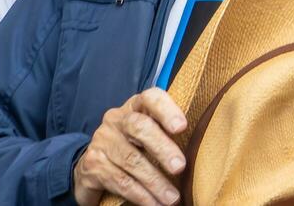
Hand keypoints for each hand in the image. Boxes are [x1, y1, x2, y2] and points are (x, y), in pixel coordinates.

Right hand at [72, 87, 186, 204]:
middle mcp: (116, 120)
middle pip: (140, 128)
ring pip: (131, 161)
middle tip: (180, 167)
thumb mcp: (148, 132)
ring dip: (155, 182)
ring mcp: (102, 141)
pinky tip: (154, 203)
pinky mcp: (93, 165)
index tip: (182, 127)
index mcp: (135, 106)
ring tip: (172, 198)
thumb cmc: (132, 145)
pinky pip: (120, 181)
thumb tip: (201, 142)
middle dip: (162, 148)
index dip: (167, 110)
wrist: (92, 165)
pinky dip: (140, 195)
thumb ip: (167, 130)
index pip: (151, 98)